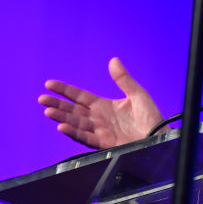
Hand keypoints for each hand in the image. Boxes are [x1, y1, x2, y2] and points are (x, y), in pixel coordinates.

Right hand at [38, 57, 164, 148]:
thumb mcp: (138, 94)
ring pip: (76, 124)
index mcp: (105, 106)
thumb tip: (113, 60)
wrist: (160, 136)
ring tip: (48, 111)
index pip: (80, 97)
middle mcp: (99, 119)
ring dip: (62, 118)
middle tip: (41, 98)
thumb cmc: (151, 117)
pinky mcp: (104, 143)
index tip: (49, 84)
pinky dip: (73, 132)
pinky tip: (62, 126)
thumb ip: (123, 79)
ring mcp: (100, 131)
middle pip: (73, 110)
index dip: (65, 90)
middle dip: (57, 104)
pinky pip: (86, 138)